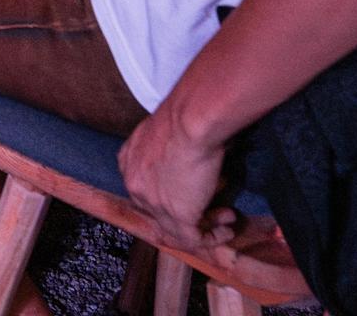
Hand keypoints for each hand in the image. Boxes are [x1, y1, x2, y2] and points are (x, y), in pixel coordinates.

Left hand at [118, 104, 233, 253]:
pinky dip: (212, 238)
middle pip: (159, 211)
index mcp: (129, 162)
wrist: (191, 122)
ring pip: (176, 227)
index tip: (195, 192)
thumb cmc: (185, 117)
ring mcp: (153, 202)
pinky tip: (227, 231)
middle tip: (215, 209)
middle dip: (189, 211)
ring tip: (226, 218)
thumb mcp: (165, 131)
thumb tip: (189, 157)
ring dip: (205, 226)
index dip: (173, 195)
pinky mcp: (176, 215)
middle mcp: (134, 184)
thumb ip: (169, 148)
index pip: (146, 189)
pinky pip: (193, 238)